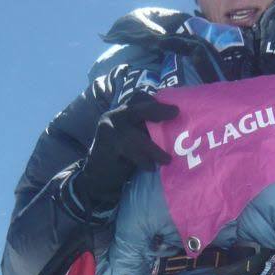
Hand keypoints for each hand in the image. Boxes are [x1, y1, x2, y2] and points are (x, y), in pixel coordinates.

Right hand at [79, 92, 177, 210]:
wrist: (98, 176)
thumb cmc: (122, 159)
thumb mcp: (137, 140)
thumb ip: (148, 131)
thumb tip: (176, 130)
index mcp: (122, 113)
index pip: (138, 98)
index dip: (155, 100)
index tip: (174, 107)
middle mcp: (114, 116)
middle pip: (137, 108)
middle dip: (157, 110)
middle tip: (176, 112)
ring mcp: (108, 129)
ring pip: (134, 134)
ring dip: (153, 147)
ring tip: (167, 160)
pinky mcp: (105, 145)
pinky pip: (127, 150)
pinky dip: (141, 159)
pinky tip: (151, 167)